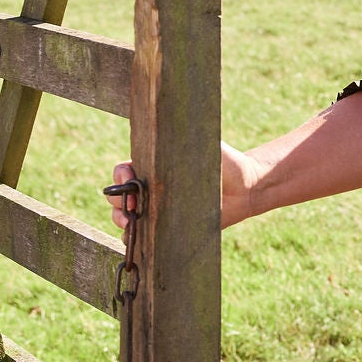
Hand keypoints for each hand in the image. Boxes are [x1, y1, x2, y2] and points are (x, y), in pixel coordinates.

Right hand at [106, 144, 255, 230]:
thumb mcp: (201, 144)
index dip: (120, 175)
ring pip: (125, 217)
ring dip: (121, 219)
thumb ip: (184, 139)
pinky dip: (134, 238)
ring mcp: (157, 210)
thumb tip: (168, 123)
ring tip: (132, 220)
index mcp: (152, 167)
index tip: (128, 176)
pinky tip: (137, 235)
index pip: (123, 171)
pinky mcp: (168, 229)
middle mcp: (151, 189)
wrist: (244, 187)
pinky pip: (143, 237)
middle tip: (131, 203)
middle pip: (118, 196)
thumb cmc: (222, 161)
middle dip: (118, 199)